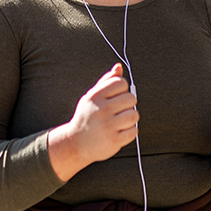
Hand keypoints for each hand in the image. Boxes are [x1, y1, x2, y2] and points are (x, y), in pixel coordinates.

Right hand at [48, 63, 138, 180]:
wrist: (76, 143)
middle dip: (129, 104)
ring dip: (131, 118)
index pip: (121, 83)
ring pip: (134, 115)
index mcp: (95, 96)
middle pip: (131, 98)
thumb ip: (106, 81)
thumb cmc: (87, 117)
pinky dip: (130, 132)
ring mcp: (108, 125)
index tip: (117, 97)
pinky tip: (120, 132)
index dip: (123, 89)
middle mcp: (101, 109)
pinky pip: (134, 131)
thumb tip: (119, 67)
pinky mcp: (114, 140)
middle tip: (120, 110)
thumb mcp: (92, 97)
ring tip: (121, 121)